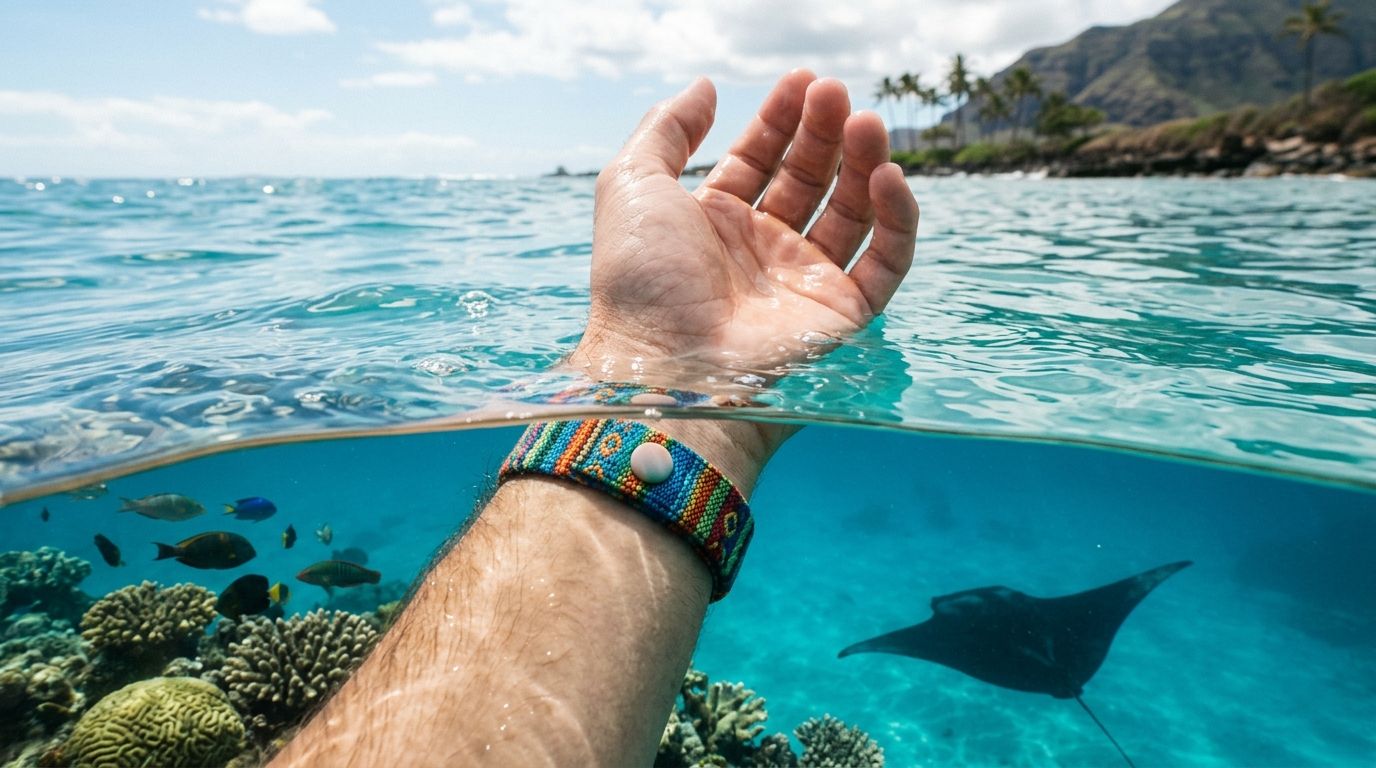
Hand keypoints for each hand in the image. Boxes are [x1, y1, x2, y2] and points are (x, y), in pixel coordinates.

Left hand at [568, 71, 918, 488]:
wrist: (665, 365)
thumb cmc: (640, 279)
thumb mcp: (632, 184)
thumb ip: (667, 130)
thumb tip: (705, 87)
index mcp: (714, 222)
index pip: (760, 158)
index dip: (782, 118)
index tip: (804, 81)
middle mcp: (761, 250)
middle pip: (808, 178)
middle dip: (824, 133)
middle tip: (837, 94)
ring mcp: (802, 283)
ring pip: (851, 212)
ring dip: (864, 164)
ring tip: (866, 123)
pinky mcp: (839, 315)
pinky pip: (884, 263)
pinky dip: (896, 219)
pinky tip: (888, 176)